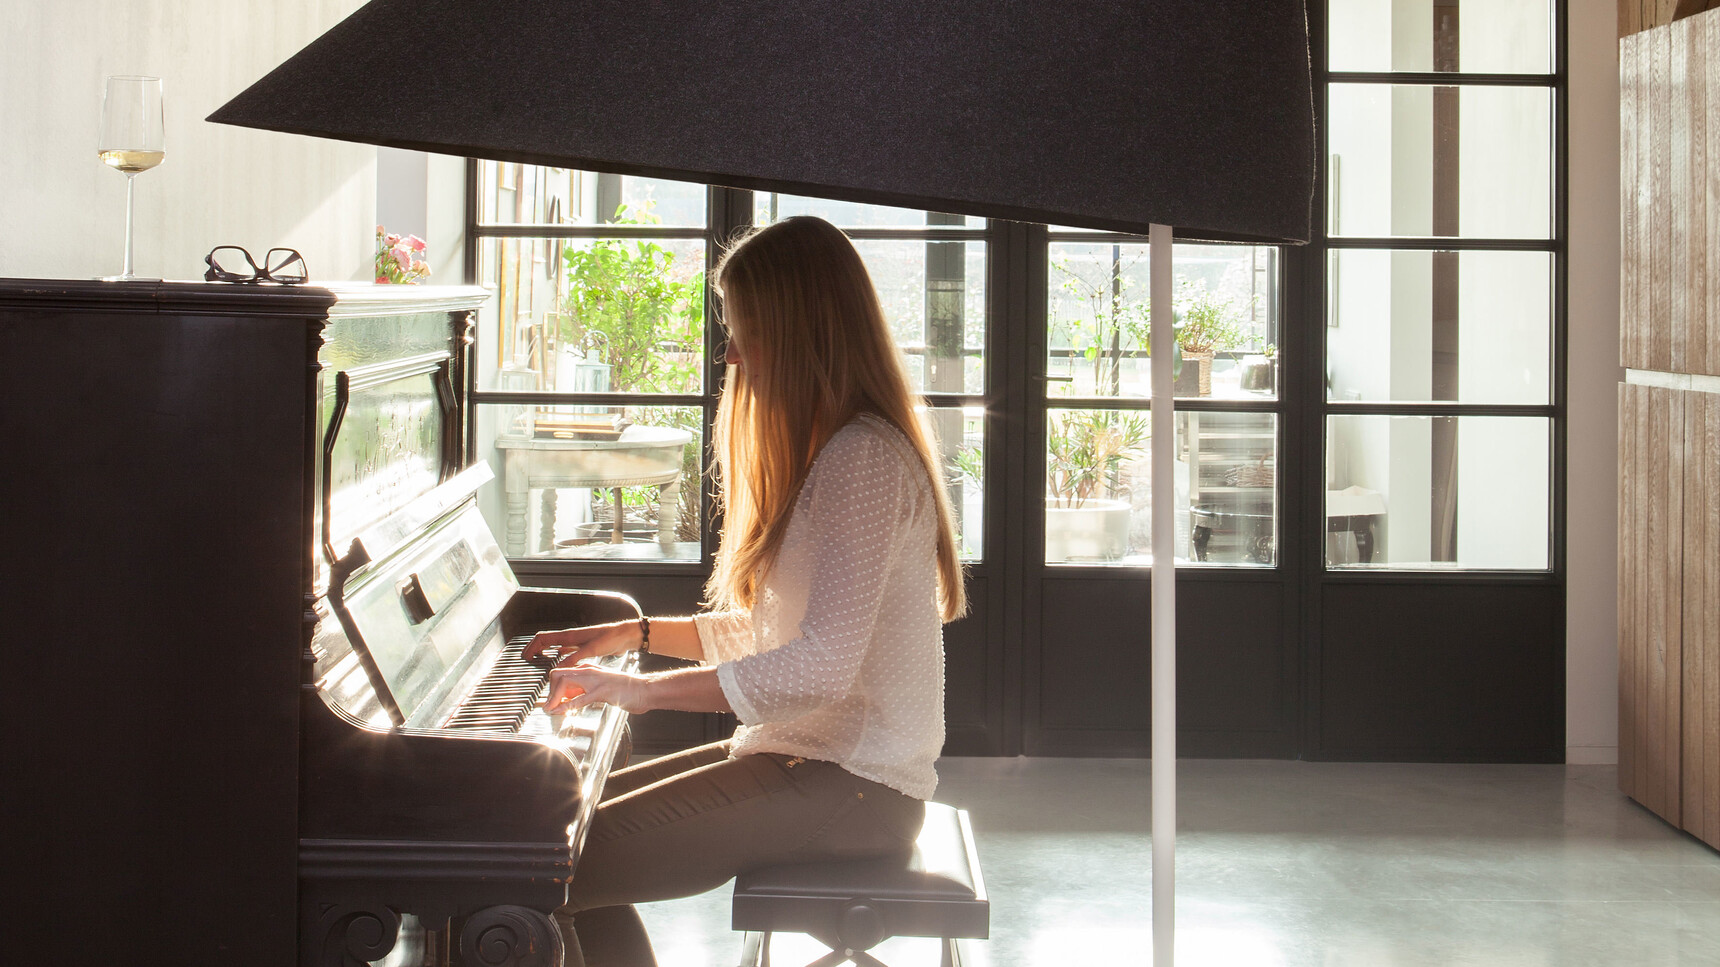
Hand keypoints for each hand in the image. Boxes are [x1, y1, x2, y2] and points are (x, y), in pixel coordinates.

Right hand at [524, 620, 641, 666]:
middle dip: (534, 649)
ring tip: (538, 662)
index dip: (531, 646)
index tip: (524, 656)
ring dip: (544, 652)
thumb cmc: (610, 638)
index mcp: (569, 636)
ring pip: (554, 646)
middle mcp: (570, 638)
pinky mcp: (583, 648)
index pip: (543, 638)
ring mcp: (576, 643)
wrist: (624, 636)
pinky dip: (557, 657)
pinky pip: (565, 652)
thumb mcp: (591, 650)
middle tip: (527, 660)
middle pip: (546, 641)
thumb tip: (557, 667)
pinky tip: (558, 662)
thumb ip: (574, 658)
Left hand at [543, 663, 652, 714]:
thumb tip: (567, 698)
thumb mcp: (599, 687)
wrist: (645, 689)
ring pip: (565, 682)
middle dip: (549, 691)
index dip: (551, 688)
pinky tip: (560, 711)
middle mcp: (589, 672)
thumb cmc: (625, 690)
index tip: (551, 701)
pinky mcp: (602, 691)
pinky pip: (580, 698)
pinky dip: (566, 705)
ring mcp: (595, 680)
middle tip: (549, 706)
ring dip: (553, 698)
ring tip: (550, 710)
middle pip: (557, 674)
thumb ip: (583, 690)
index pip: (561, 672)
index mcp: (588, 670)